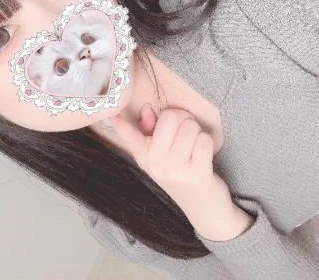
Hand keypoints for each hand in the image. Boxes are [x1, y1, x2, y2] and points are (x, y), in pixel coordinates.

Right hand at [111, 106, 253, 240]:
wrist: (203, 209)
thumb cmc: (181, 173)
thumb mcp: (161, 155)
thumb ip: (151, 130)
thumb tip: (147, 110)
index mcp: (144, 156)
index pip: (130, 137)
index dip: (121, 125)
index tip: (111, 115)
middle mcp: (156, 164)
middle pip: (171, 118)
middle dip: (183, 118)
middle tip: (185, 131)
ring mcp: (176, 171)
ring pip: (190, 127)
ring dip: (197, 131)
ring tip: (195, 145)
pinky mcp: (198, 175)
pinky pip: (204, 140)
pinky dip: (207, 142)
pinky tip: (203, 154)